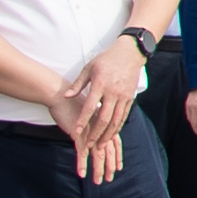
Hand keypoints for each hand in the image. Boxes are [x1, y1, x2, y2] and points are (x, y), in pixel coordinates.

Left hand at [69, 49, 140, 177]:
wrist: (130, 53)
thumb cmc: (106, 59)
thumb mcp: (89, 68)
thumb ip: (78, 84)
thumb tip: (66, 96)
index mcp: (101, 84)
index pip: (90, 107)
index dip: (83, 121)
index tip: (76, 131)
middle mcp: (113, 92)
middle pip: (104, 119)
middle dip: (96, 134)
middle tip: (89, 145)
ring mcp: (123, 96)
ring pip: (116, 121)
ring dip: (107, 135)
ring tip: (100, 145)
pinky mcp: (130, 98)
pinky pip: (124, 116)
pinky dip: (117, 127)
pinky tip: (111, 135)